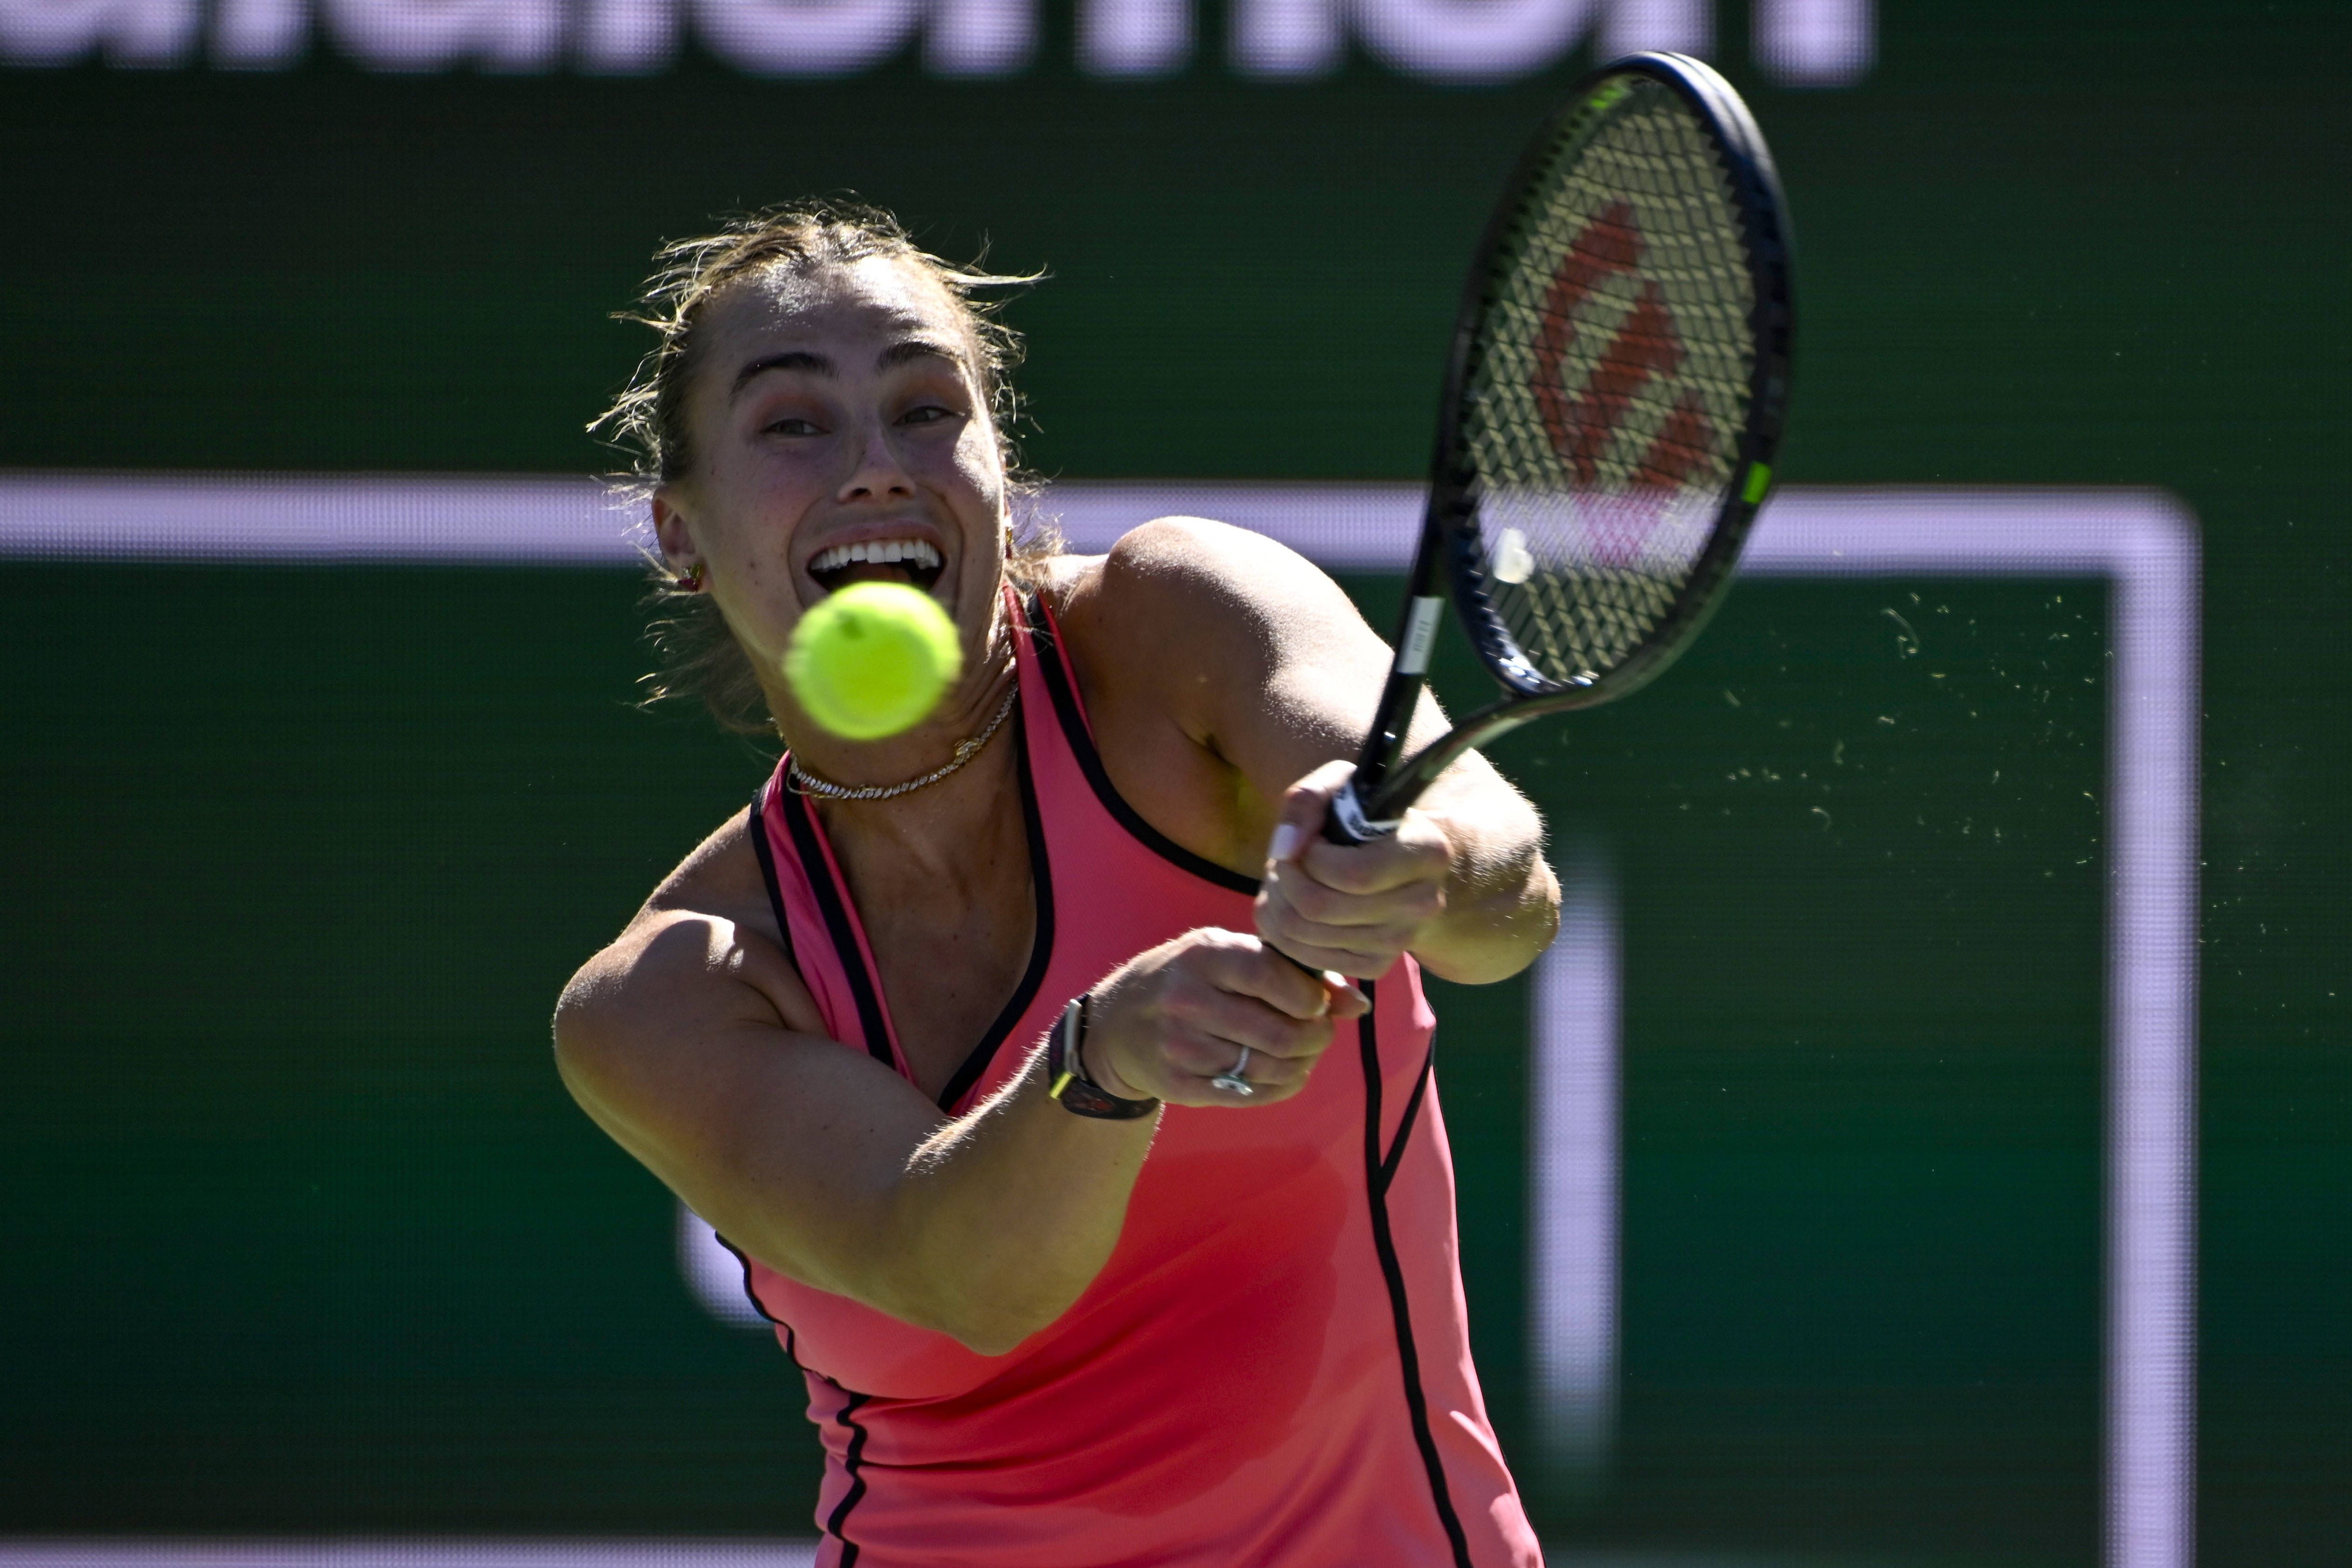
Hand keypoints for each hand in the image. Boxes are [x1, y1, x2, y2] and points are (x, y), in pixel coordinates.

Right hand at [1085, 928, 1366, 1107]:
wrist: (1115, 1026)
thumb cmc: (1187, 979)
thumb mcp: (1227, 957)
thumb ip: (1291, 972)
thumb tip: (1359, 1004)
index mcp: (1204, 955)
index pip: (1274, 977)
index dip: (1311, 997)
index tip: (1317, 1003)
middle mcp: (1188, 1000)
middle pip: (1280, 1032)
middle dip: (1317, 1037)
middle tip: (1320, 1033)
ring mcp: (1181, 1046)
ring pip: (1270, 1067)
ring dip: (1302, 1064)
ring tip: (1303, 1053)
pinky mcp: (1180, 1085)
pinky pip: (1251, 1094)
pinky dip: (1280, 1087)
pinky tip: (1284, 1073)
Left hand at [1254, 760, 1453, 978]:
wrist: (1396, 859)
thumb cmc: (1364, 816)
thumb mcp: (1339, 785)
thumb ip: (1307, 801)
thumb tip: (1285, 849)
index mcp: (1427, 853)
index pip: (1353, 874)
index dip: (1311, 858)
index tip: (1309, 841)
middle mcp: (1423, 903)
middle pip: (1320, 907)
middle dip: (1284, 880)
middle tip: (1283, 862)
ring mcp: (1401, 940)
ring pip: (1306, 934)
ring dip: (1277, 903)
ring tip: (1283, 880)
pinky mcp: (1377, 966)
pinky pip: (1310, 958)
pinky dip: (1283, 933)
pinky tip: (1289, 906)